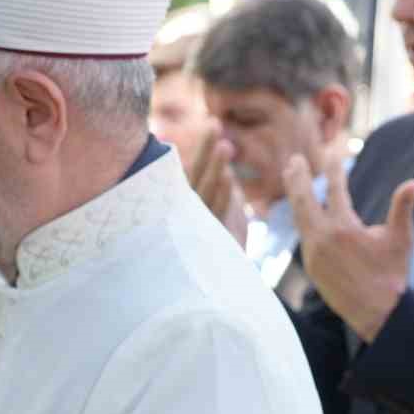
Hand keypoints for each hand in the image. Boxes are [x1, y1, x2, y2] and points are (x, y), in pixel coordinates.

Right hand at [188, 127, 248, 246]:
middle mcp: (185, 214)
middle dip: (205, 150)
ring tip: (225, 145)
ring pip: (203, 192)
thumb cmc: (220, 248)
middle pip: (195, 176)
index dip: (205, 149)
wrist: (220, 291)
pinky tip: (228, 178)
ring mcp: (193, 228)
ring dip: (213, 168)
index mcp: (189, 204)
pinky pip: (212, 215)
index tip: (213, 122)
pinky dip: (220, 196)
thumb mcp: (225, 213)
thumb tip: (225, 157)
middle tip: (214, 123)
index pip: (195, 171)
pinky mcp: (205, 243)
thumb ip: (223, 186)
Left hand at [285, 153, 413, 342]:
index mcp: (344, 227)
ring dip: (295, 194)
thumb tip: (413, 182)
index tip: (331, 152)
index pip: (335, 190)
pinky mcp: (311, 265)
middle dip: (299, 177)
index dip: (334, 169)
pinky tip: (301, 209)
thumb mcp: (401, 238)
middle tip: (295, 159)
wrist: (378, 313)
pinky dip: (301, 217)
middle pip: (304, 199)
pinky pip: (303, 234)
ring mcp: (313, 253)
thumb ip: (402, 207)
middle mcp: (323, 238)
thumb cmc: (392, 273)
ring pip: (299, 216)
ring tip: (291, 176)